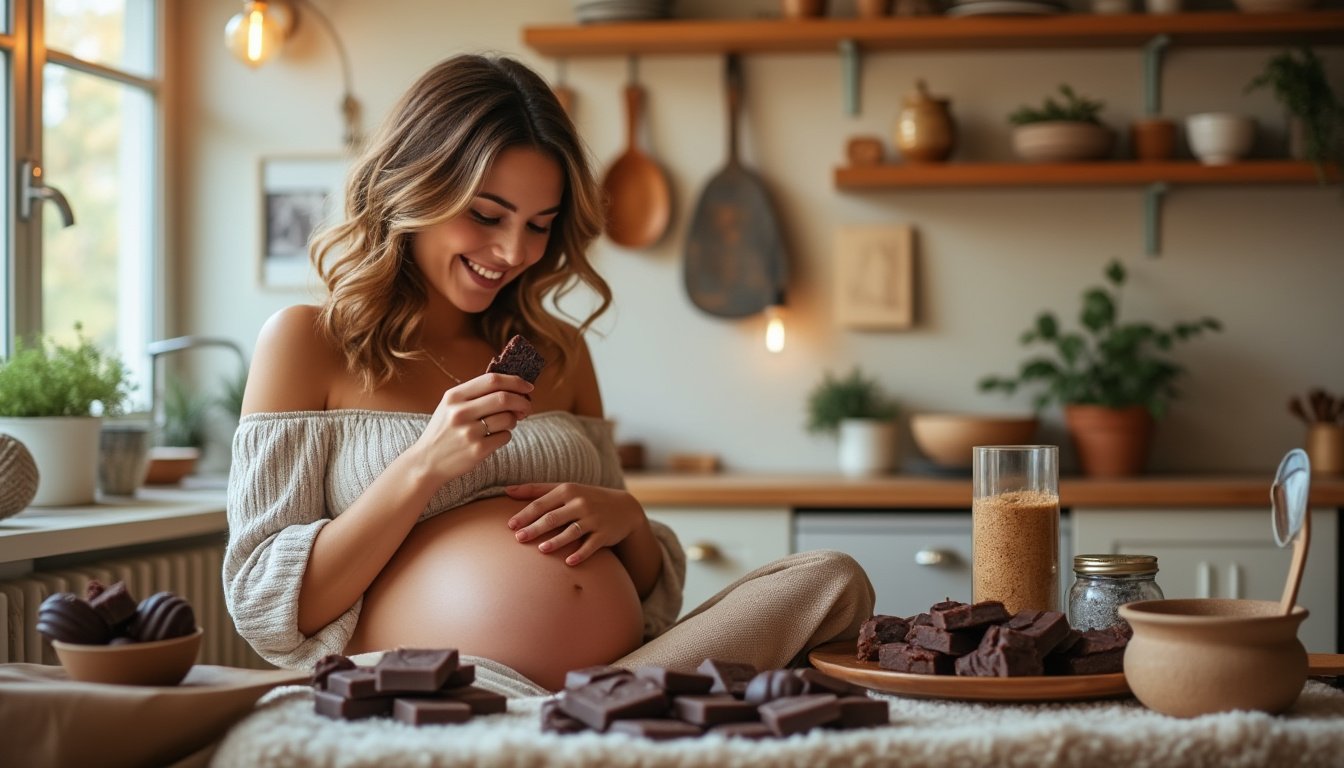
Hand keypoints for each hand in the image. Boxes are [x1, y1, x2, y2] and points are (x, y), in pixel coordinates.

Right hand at [410, 373, 533, 482]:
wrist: (426, 462)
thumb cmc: (444, 431)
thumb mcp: (450, 406)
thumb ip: (475, 394)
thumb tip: (513, 387)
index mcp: (454, 396)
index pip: (492, 380)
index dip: (515, 381)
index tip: (528, 387)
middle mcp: (460, 412)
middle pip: (504, 398)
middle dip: (522, 401)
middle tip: (527, 407)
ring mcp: (469, 432)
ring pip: (508, 418)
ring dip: (514, 420)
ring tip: (505, 424)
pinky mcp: (477, 450)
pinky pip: (505, 437)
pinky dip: (505, 436)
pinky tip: (494, 439)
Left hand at [506, 483, 644, 565]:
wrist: (624, 507)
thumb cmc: (586, 498)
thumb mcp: (565, 489)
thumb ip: (537, 490)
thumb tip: (507, 490)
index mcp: (567, 490)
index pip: (542, 503)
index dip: (525, 514)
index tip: (510, 525)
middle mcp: (580, 503)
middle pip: (553, 517)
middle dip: (535, 528)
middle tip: (519, 538)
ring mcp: (594, 519)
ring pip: (572, 531)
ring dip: (557, 541)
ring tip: (542, 549)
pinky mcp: (604, 534)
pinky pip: (591, 545)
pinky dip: (580, 553)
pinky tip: (569, 562)